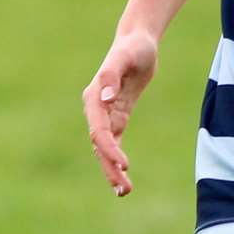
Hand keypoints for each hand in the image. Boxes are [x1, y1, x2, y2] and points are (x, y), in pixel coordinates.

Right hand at [81, 30, 157, 196]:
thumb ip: (112, 75)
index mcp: (94, 98)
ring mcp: (104, 115)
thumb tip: (104, 98)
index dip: (109, 149)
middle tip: (123, 188)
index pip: (99, 130)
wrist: (138, 42)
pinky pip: (113, 144)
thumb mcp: (125, 57)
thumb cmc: (133, 47)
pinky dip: (116, 159)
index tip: (124, 164)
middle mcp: (95, 109)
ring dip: (111, 169)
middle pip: (99, 145)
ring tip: (124, 191)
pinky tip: (123, 176)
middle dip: (109, 167)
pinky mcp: (116, 117)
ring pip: (104, 149)